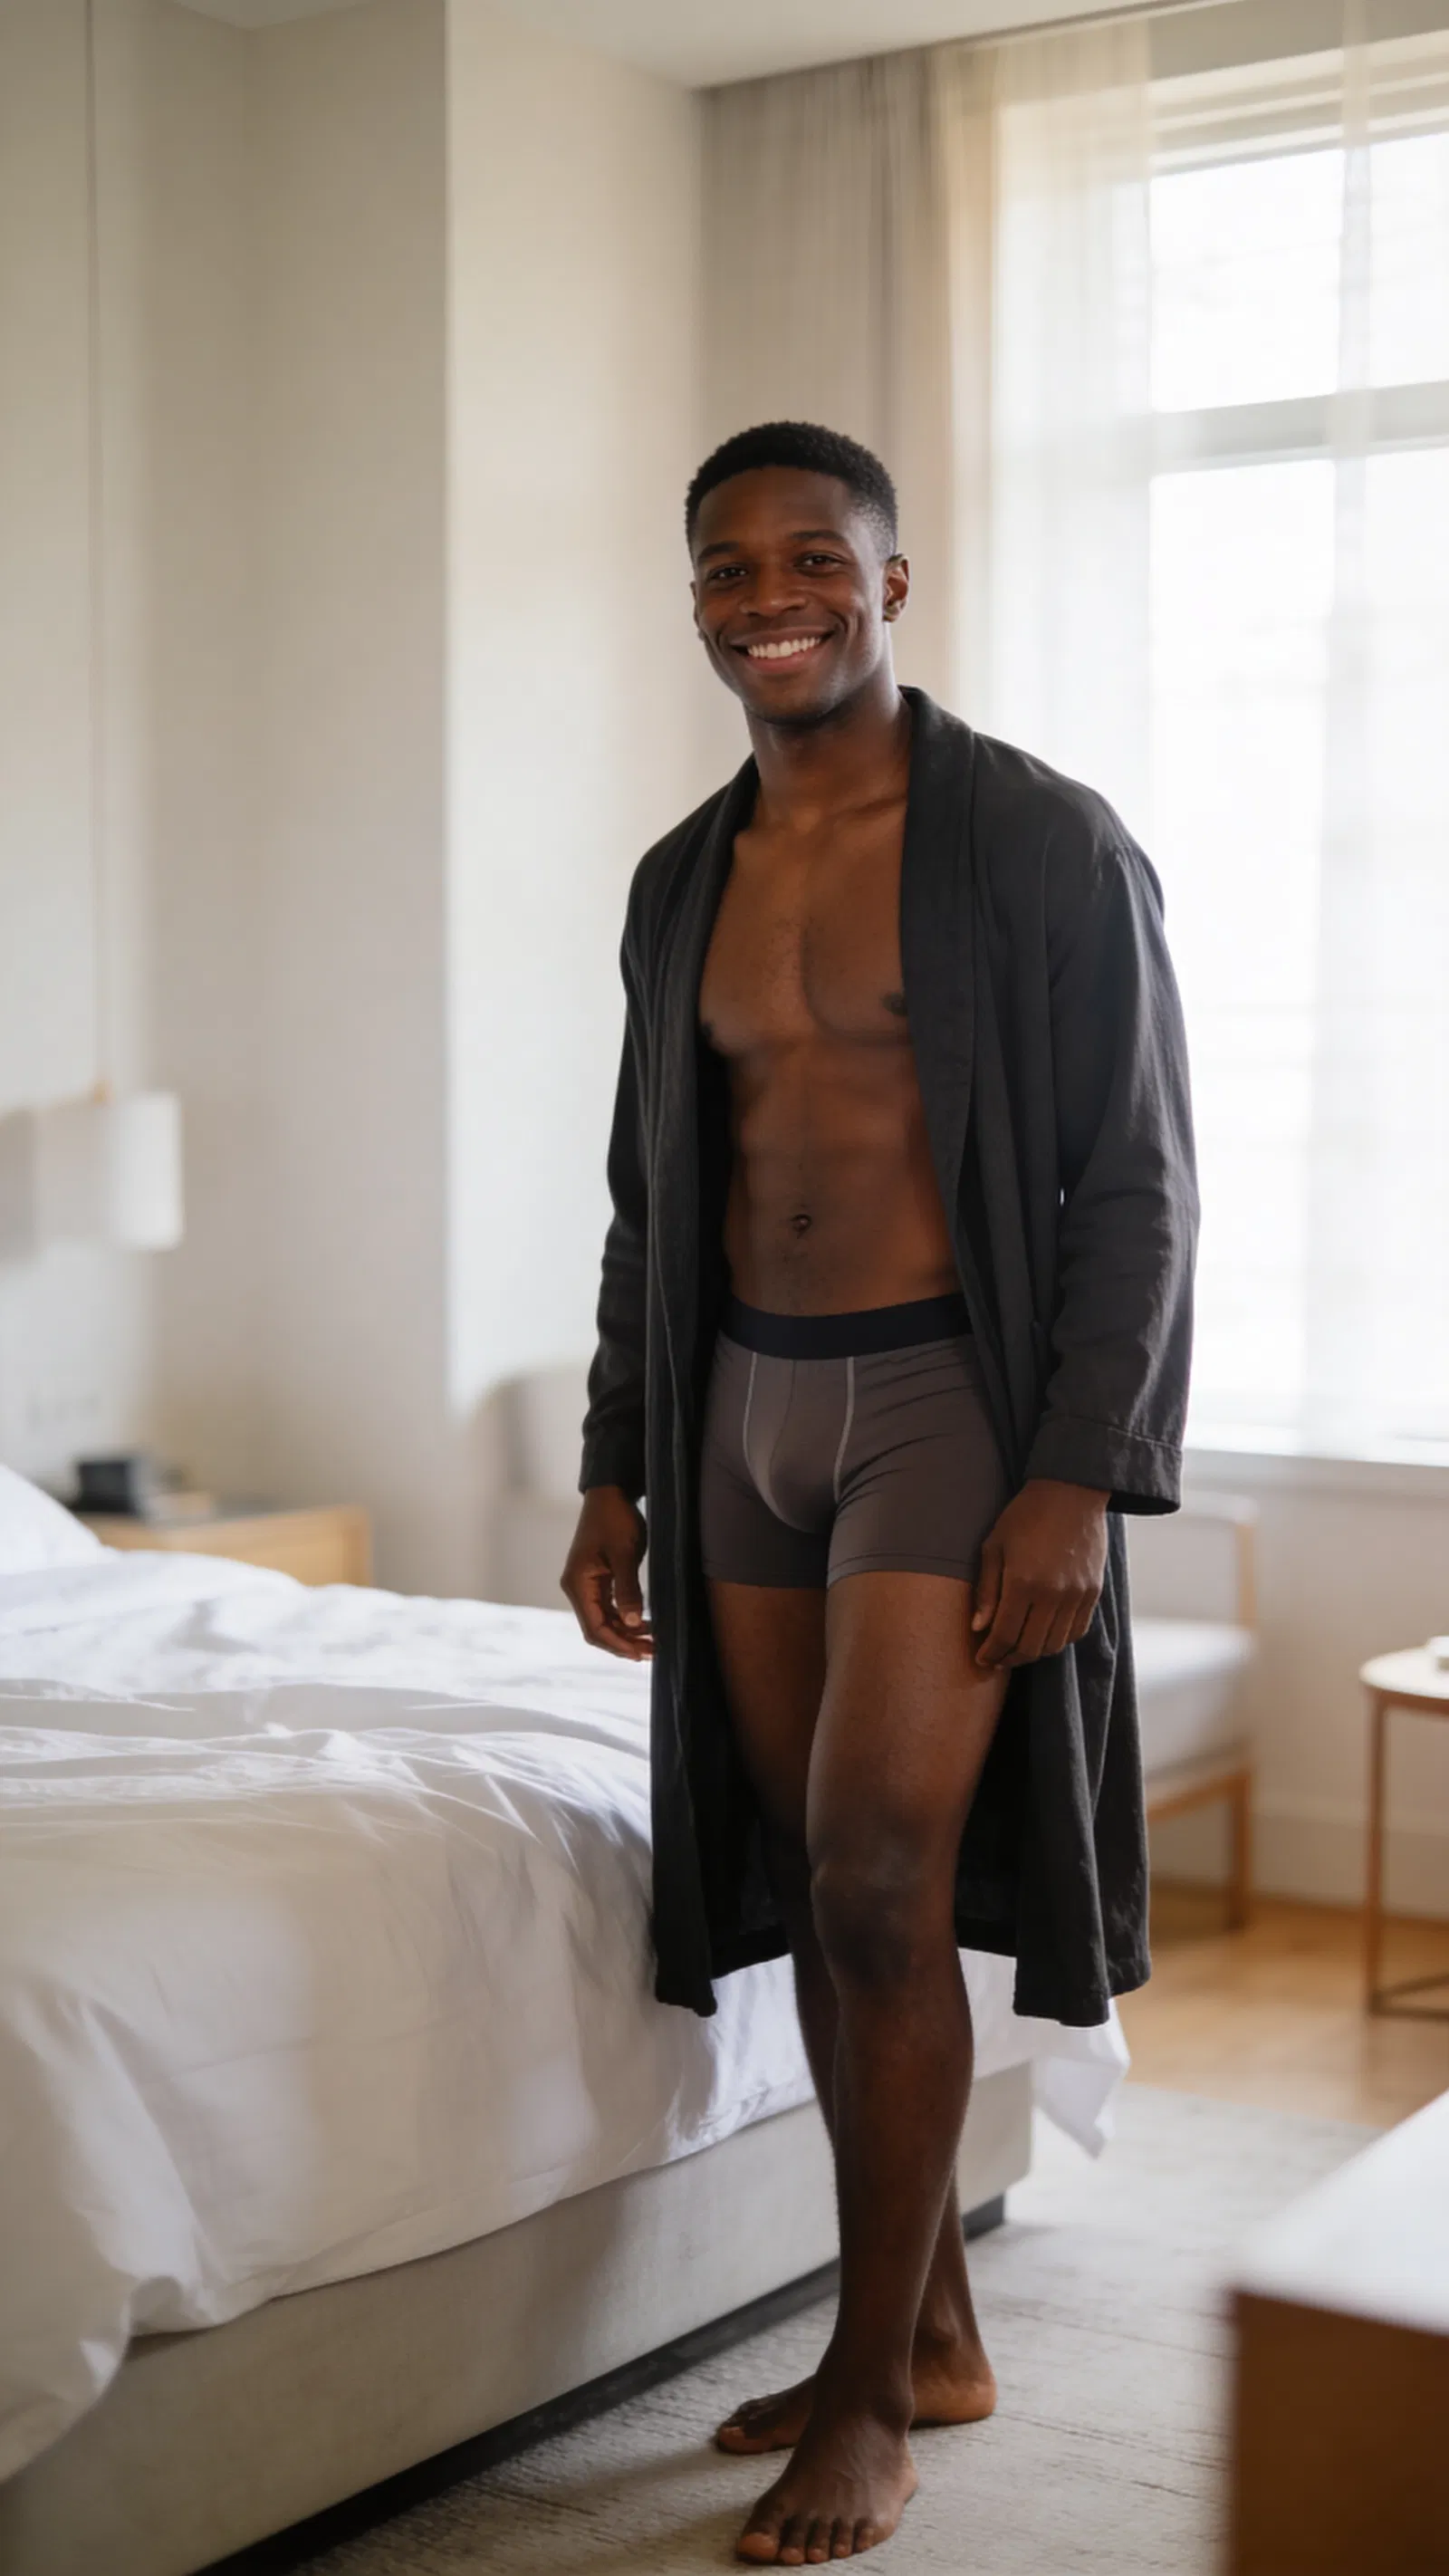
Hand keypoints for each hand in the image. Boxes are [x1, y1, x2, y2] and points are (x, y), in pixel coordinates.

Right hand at [561, 1486, 652, 1660]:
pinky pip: (609, 1608)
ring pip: (605, 1620)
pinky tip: (645, 1624)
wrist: (610, 1493)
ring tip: (654, 1641)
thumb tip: (632, 1621)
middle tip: (653, 1651)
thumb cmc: (615, 1518)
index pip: (595, 1627)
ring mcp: (587, 1585)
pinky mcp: (598, 1580)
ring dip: (627, 1632)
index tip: (641, 1654)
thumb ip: (627, 1589)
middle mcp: (578, 1588)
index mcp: (578, 1584)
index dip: (618, 1644)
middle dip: (624, 1642)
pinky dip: (626, 1618)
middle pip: (598, 1628)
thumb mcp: (624, 1553)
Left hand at [970, 1479, 1107, 1670]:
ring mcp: (1076, 1596)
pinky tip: (1044, 1635)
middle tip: (997, 1658)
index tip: (982, 1658)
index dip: (992, 1653)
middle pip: (1030, 1646)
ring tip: (1018, 1649)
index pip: (1005, 1635)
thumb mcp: (994, 1546)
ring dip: (1034, 1653)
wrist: (1071, 1492)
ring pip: (1055, 1644)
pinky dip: (1059, 1640)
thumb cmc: (1026, 1515)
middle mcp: (1052, 1595)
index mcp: (1023, 1582)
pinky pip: (1077, 1631)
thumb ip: (987, 1590)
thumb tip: (979, 1628)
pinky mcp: (1093, 1593)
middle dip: (1010, 1658)